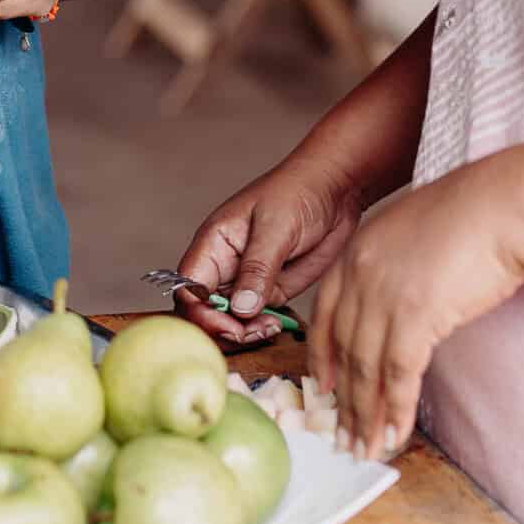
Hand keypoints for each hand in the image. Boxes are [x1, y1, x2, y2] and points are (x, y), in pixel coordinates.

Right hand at [172, 155, 365, 348]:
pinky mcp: (269, 291)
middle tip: (253, 332)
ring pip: (230, 321)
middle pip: (205, 312)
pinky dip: (262, 330)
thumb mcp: (276, 228)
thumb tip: (241, 308)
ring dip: (245, 333)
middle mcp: (224, 266)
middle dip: (223, 329)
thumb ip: (257, 269)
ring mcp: (246, 281)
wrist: (335, 190)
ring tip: (270, 327)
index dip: (201, 313)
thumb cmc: (298, 193)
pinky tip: (278, 325)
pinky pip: (256, 321)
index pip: (188, 288)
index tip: (230, 326)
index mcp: (213, 245)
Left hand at [308, 153, 523, 461]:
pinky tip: (394, 434)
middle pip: (342, 348)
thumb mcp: (415, 234)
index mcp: (356, 251)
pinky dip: (395, 410)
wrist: (503, 204)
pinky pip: (398, 375)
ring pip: (365, 368)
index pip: (326, 314)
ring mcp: (384, 295)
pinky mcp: (415, 315)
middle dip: (342, 398)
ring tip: (365, 447)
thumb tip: (400, 304)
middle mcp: (360, 273)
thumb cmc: (474, 214)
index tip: (321, 386)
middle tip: (342, 433)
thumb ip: (395, 267)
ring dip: (366, 415)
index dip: (322, 355)